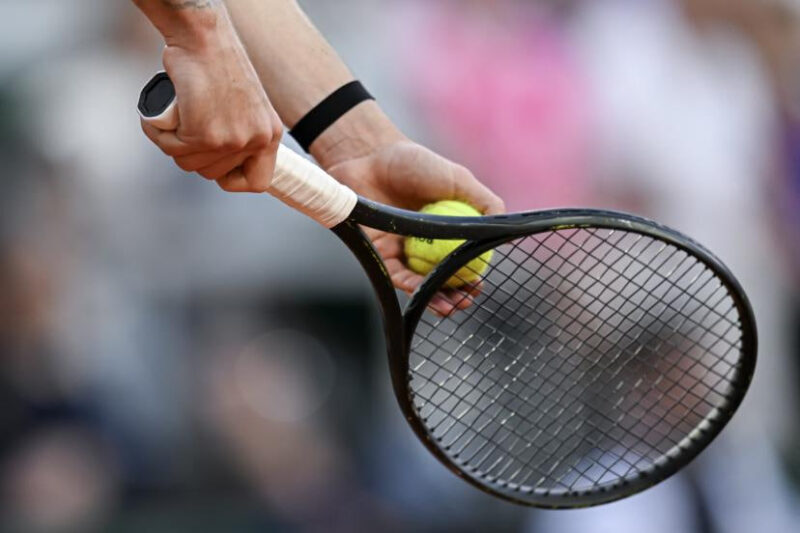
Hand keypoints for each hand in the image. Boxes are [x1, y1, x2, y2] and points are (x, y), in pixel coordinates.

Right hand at [141, 17, 281, 192]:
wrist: (204, 37)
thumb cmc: (217, 64)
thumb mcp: (244, 104)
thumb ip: (241, 131)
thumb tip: (221, 159)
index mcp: (271, 134)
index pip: (258, 182)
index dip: (233, 179)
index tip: (217, 166)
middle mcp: (256, 141)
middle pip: (213, 174)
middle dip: (193, 154)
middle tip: (188, 123)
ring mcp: (232, 140)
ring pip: (190, 164)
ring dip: (174, 143)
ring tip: (176, 115)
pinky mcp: (205, 135)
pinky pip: (172, 149)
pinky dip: (159, 134)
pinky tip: (161, 115)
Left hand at [327, 141, 505, 314]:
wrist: (372, 156)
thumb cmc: (414, 163)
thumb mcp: (458, 180)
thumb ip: (484, 203)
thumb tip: (506, 228)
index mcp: (445, 229)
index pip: (462, 260)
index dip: (472, 276)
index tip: (480, 285)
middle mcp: (424, 244)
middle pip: (442, 277)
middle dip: (456, 295)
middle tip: (467, 301)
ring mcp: (401, 250)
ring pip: (420, 282)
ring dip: (435, 298)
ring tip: (450, 306)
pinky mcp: (378, 253)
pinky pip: (396, 275)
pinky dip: (412, 286)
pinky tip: (425, 293)